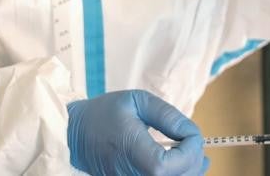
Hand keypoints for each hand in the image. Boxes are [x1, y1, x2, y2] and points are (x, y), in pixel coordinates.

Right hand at [66, 90, 207, 175]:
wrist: (73, 134)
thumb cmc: (103, 114)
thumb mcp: (137, 102)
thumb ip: (167, 116)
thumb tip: (190, 132)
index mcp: (135, 153)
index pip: (174, 165)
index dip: (191, 150)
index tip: (190, 134)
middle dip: (194, 161)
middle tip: (196, 143)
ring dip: (189, 171)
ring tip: (196, 155)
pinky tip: (181, 166)